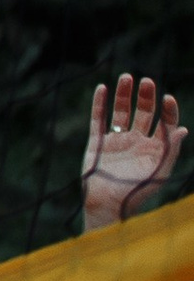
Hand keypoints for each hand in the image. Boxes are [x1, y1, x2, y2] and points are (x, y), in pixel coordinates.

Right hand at [80, 74, 185, 231]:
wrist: (108, 204)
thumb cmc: (137, 191)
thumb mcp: (160, 170)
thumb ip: (170, 149)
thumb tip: (182, 129)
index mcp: (154, 149)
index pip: (164, 124)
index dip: (167, 110)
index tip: (167, 98)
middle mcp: (136, 142)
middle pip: (143, 113)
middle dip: (146, 97)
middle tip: (147, 81)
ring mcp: (116, 141)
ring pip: (120, 112)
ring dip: (124, 95)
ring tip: (127, 77)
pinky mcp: (97, 142)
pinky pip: (98, 119)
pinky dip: (99, 104)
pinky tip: (102, 89)